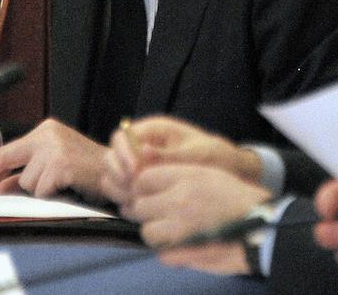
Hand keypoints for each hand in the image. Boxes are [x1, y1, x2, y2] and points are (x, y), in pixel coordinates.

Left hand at [0, 119, 105, 200]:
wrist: (122, 171)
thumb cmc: (88, 171)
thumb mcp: (53, 169)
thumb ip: (25, 175)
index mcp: (46, 130)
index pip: (5, 151)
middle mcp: (48, 133)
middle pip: (4, 158)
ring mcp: (55, 146)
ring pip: (25, 181)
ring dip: (38, 190)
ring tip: (62, 185)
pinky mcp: (62, 163)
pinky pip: (40, 190)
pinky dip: (51, 195)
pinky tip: (69, 187)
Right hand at [101, 116, 262, 207]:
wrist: (225, 169)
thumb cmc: (213, 155)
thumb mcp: (196, 153)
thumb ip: (169, 155)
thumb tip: (143, 152)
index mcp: (155, 129)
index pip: (123, 136)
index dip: (123, 153)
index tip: (134, 172)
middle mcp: (142, 144)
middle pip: (112, 155)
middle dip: (117, 172)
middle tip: (131, 189)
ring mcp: (139, 163)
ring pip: (113, 173)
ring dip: (118, 186)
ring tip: (133, 200)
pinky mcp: (141, 180)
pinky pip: (122, 188)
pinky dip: (124, 197)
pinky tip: (136, 207)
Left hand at [122, 163, 267, 273]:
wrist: (262, 224)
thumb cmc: (239, 198)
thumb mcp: (211, 175)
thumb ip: (181, 177)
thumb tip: (153, 187)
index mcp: (187, 177)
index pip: (143, 179)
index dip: (144, 188)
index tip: (150, 194)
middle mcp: (178, 199)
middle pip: (139, 206)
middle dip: (147, 212)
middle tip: (160, 215)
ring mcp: (178, 227)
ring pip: (147, 232)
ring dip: (157, 233)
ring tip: (173, 232)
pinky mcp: (182, 252)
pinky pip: (161, 254)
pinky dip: (169, 252)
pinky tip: (184, 246)